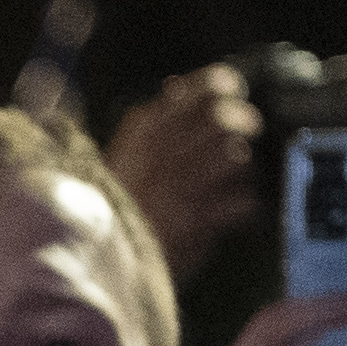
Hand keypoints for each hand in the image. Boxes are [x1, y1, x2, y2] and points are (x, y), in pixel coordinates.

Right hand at [106, 65, 265, 273]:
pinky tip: (235, 212)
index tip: (234, 93)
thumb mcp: (125, 153)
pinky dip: (246, 207)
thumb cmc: (115, 204)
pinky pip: (244, 202)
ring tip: (236, 181)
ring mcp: (183, 184)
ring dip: (245, 169)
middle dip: (245, 124)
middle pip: (225, 118)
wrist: (98, 259)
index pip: (204, 89)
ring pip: (239, 157)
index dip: (226, 88)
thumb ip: (155, 122)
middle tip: (248, 136)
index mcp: (146, 127)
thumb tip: (178, 86)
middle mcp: (166, 149)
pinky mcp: (200, 220)